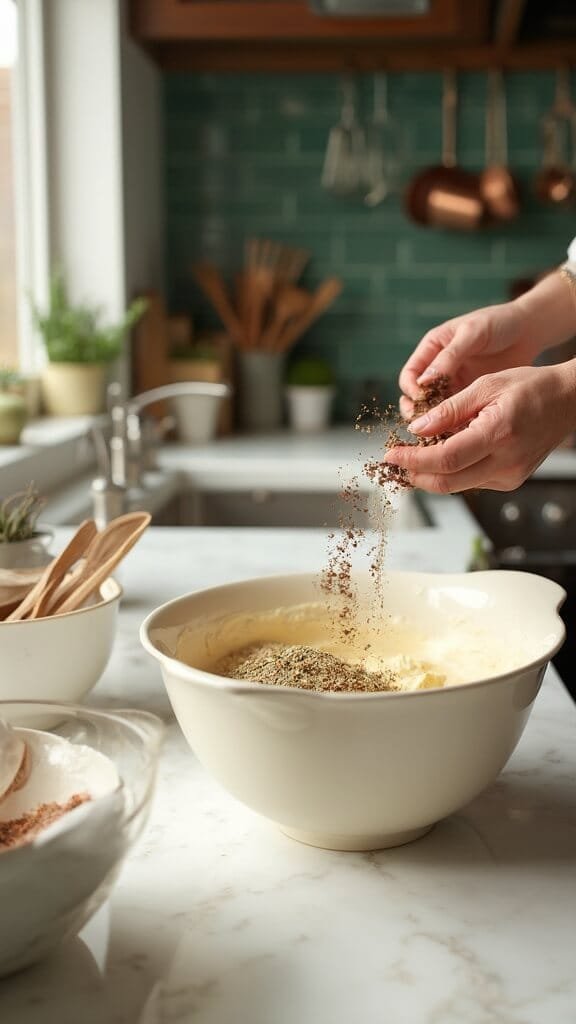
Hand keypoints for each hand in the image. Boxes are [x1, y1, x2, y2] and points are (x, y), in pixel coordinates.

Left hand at [385, 363, 575, 492]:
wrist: (568, 401)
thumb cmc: (529, 386)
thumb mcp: (485, 386)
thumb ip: (448, 409)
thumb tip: (416, 428)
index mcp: (498, 435)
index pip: (445, 459)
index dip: (413, 461)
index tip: (391, 455)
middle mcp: (506, 463)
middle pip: (447, 482)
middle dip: (415, 475)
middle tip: (394, 462)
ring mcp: (509, 476)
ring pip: (457, 485)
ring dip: (430, 475)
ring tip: (412, 458)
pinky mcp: (510, 480)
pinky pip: (471, 481)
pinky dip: (451, 472)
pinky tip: (440, 456)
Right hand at [398, 301, 540, 420]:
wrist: (528, 330)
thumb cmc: (498, 323)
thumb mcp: (472, 334)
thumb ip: (449, 356)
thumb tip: (423, 382)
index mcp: (432, 349)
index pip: (410, 375)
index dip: (411, 389)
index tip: (421, 399)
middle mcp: (439, 369)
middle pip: (417, 397)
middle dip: (419, 411)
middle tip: (427, 423)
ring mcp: (455, 384)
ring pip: (435, 409)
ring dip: (436, 421)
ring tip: (443, 430)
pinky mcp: (471, 396)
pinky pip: (457, 413)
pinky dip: (455, 423)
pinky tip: (461, 430)